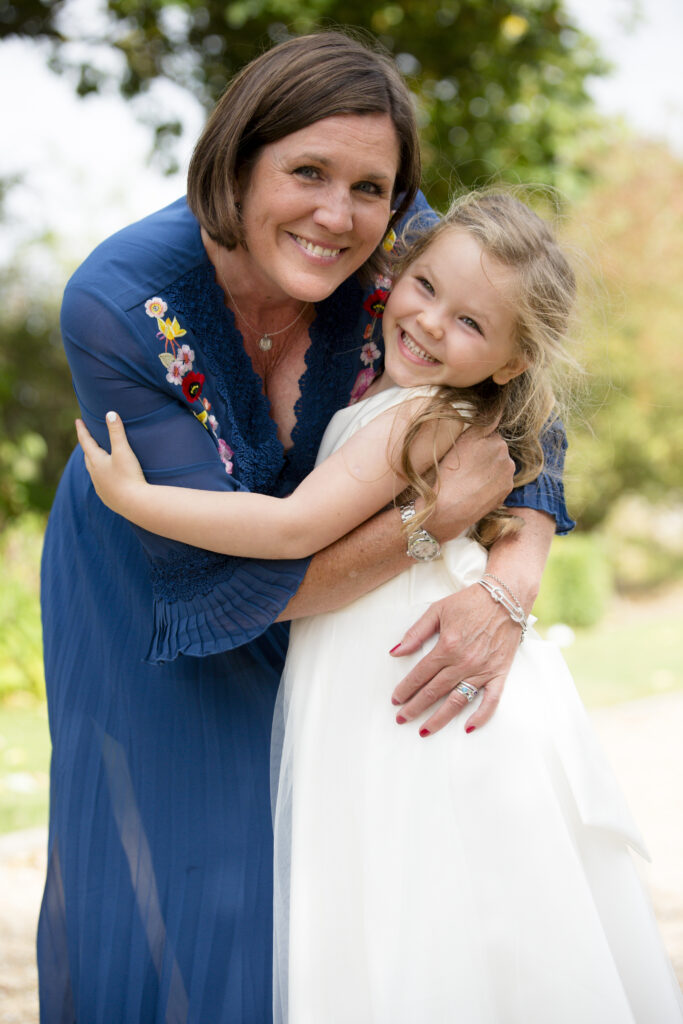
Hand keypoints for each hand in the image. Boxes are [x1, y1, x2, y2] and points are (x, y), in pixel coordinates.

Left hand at [75, 412, 145, 513]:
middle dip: (87, 446)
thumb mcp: (123, 451)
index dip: (82, 430)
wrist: (135, 504)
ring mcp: (100, 487)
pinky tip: (106, 480)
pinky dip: (101, 477)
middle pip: (87, 457)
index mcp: (96, 461)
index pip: (86, 442)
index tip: (77, 421)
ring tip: (95, 458)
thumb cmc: (129, 476)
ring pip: (93, 471)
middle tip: (87, 438)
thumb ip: (117, 432)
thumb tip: (110, 413)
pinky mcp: (108, 498)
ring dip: (93, 462)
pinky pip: (101, 484)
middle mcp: (95, 474)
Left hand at [390, 582, 521, 734]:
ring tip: (424, 729)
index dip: (406, 688)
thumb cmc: (470, 602)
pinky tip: (468, 728)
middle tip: (402, 718)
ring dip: (439, 718)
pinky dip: (481, 716)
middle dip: (415, 707)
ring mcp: (483, 670)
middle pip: (434, 691)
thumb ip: (415, 633)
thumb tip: (396, 652)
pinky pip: (491, 700)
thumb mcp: (437, 610)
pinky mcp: (500, 673)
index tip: (396, 699)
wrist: (506, 597)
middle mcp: (464, 662)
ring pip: (458, 701)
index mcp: (447, 646)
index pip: (421, 674)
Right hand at [429, 424, 514, 540]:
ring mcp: (507, 473)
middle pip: (495, 447)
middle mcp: (505, 454)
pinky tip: (476, 488)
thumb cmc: (448, 473)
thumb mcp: (459, 441)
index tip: (467, 448)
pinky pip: (500, 480)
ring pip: (499, 464)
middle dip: (484, 453)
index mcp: (494, 439)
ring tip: (470, 479)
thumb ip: (481, 425)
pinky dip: (491, 482)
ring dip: (489, 468)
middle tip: (466, 465)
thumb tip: (498, 411)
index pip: (489, 429)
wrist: (447, 508)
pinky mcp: (507, 489)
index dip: (476, 439)